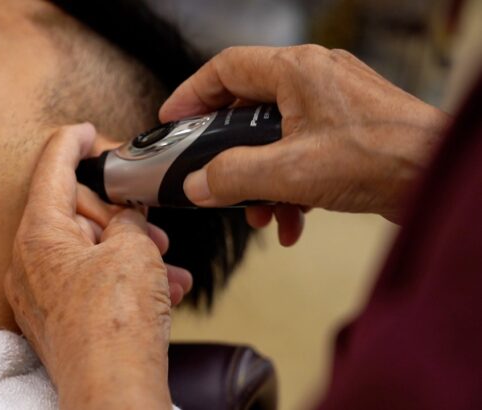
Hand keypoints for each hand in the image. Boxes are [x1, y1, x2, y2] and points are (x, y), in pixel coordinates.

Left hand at [5, 124, 186, 409]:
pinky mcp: (53, 317)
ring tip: (165, 266)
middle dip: (117, 212)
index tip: (88, 130)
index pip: (51, 166)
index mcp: (38, 233)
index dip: (73, 141)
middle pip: (72, 210)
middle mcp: (27, 261)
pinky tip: (161, 291)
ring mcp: (38, 292)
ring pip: (86, 249)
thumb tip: (127, 218)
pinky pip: (86, 280)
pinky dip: (121, 278)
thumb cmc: (117, 324)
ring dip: (128, 250)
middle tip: (150, 223)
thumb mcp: (135, 250)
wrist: (112, 391)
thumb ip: (127, 218)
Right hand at [160, 45, 450, 225]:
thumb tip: (197, 185)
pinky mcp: (347, 128)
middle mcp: (314, 78)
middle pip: (248, 105)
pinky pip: (301, 151)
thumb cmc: (380, 159)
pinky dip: (289, 184)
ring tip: (260, 214)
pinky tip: (292, 221)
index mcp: (296, 71)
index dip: (192, 94)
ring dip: (260, 177)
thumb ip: (232, 177)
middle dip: (228, 151)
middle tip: (209, 174)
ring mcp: (333, 102)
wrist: (438, 176)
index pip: (225, 69)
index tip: (172, 120)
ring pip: (274, 135)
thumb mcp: (289, 173)